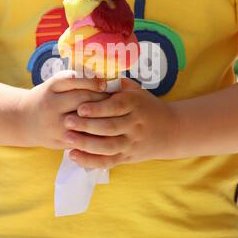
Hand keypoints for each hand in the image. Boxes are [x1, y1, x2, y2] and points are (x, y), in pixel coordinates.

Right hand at [17, 71, 107, 149]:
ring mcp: (55, 125)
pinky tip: (107, 130)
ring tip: (114, 113)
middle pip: (82, 101)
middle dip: (102, 99)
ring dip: (101, 118)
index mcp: (51, 88)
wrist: (24, 120)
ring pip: (84, 122)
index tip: (106, 83)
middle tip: (116, 98)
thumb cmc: (47, 98)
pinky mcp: (59, 141)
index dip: (93, 82)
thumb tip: (102, 79)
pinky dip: (95, 134)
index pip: (75, 82)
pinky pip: (82, 138)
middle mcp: (51, 106)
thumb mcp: (54, 84)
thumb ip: (74, 80)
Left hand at [63, 78, 178, 168]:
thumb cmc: (147, 106)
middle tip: (67, 122)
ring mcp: (131, 143)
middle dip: (87, 126)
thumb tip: (96, 77)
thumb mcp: (138, 91)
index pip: (116, 107)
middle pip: (110, 128)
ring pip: (108, 147)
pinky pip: (108, 161)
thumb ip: (119, 85)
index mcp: (136, 105)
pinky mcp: (127, 157)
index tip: (80, 107)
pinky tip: (74, 155)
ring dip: (86, 144)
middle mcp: (135, 125)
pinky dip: (90, 160)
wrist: (170, 130)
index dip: (98, 108)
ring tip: (67, 139)